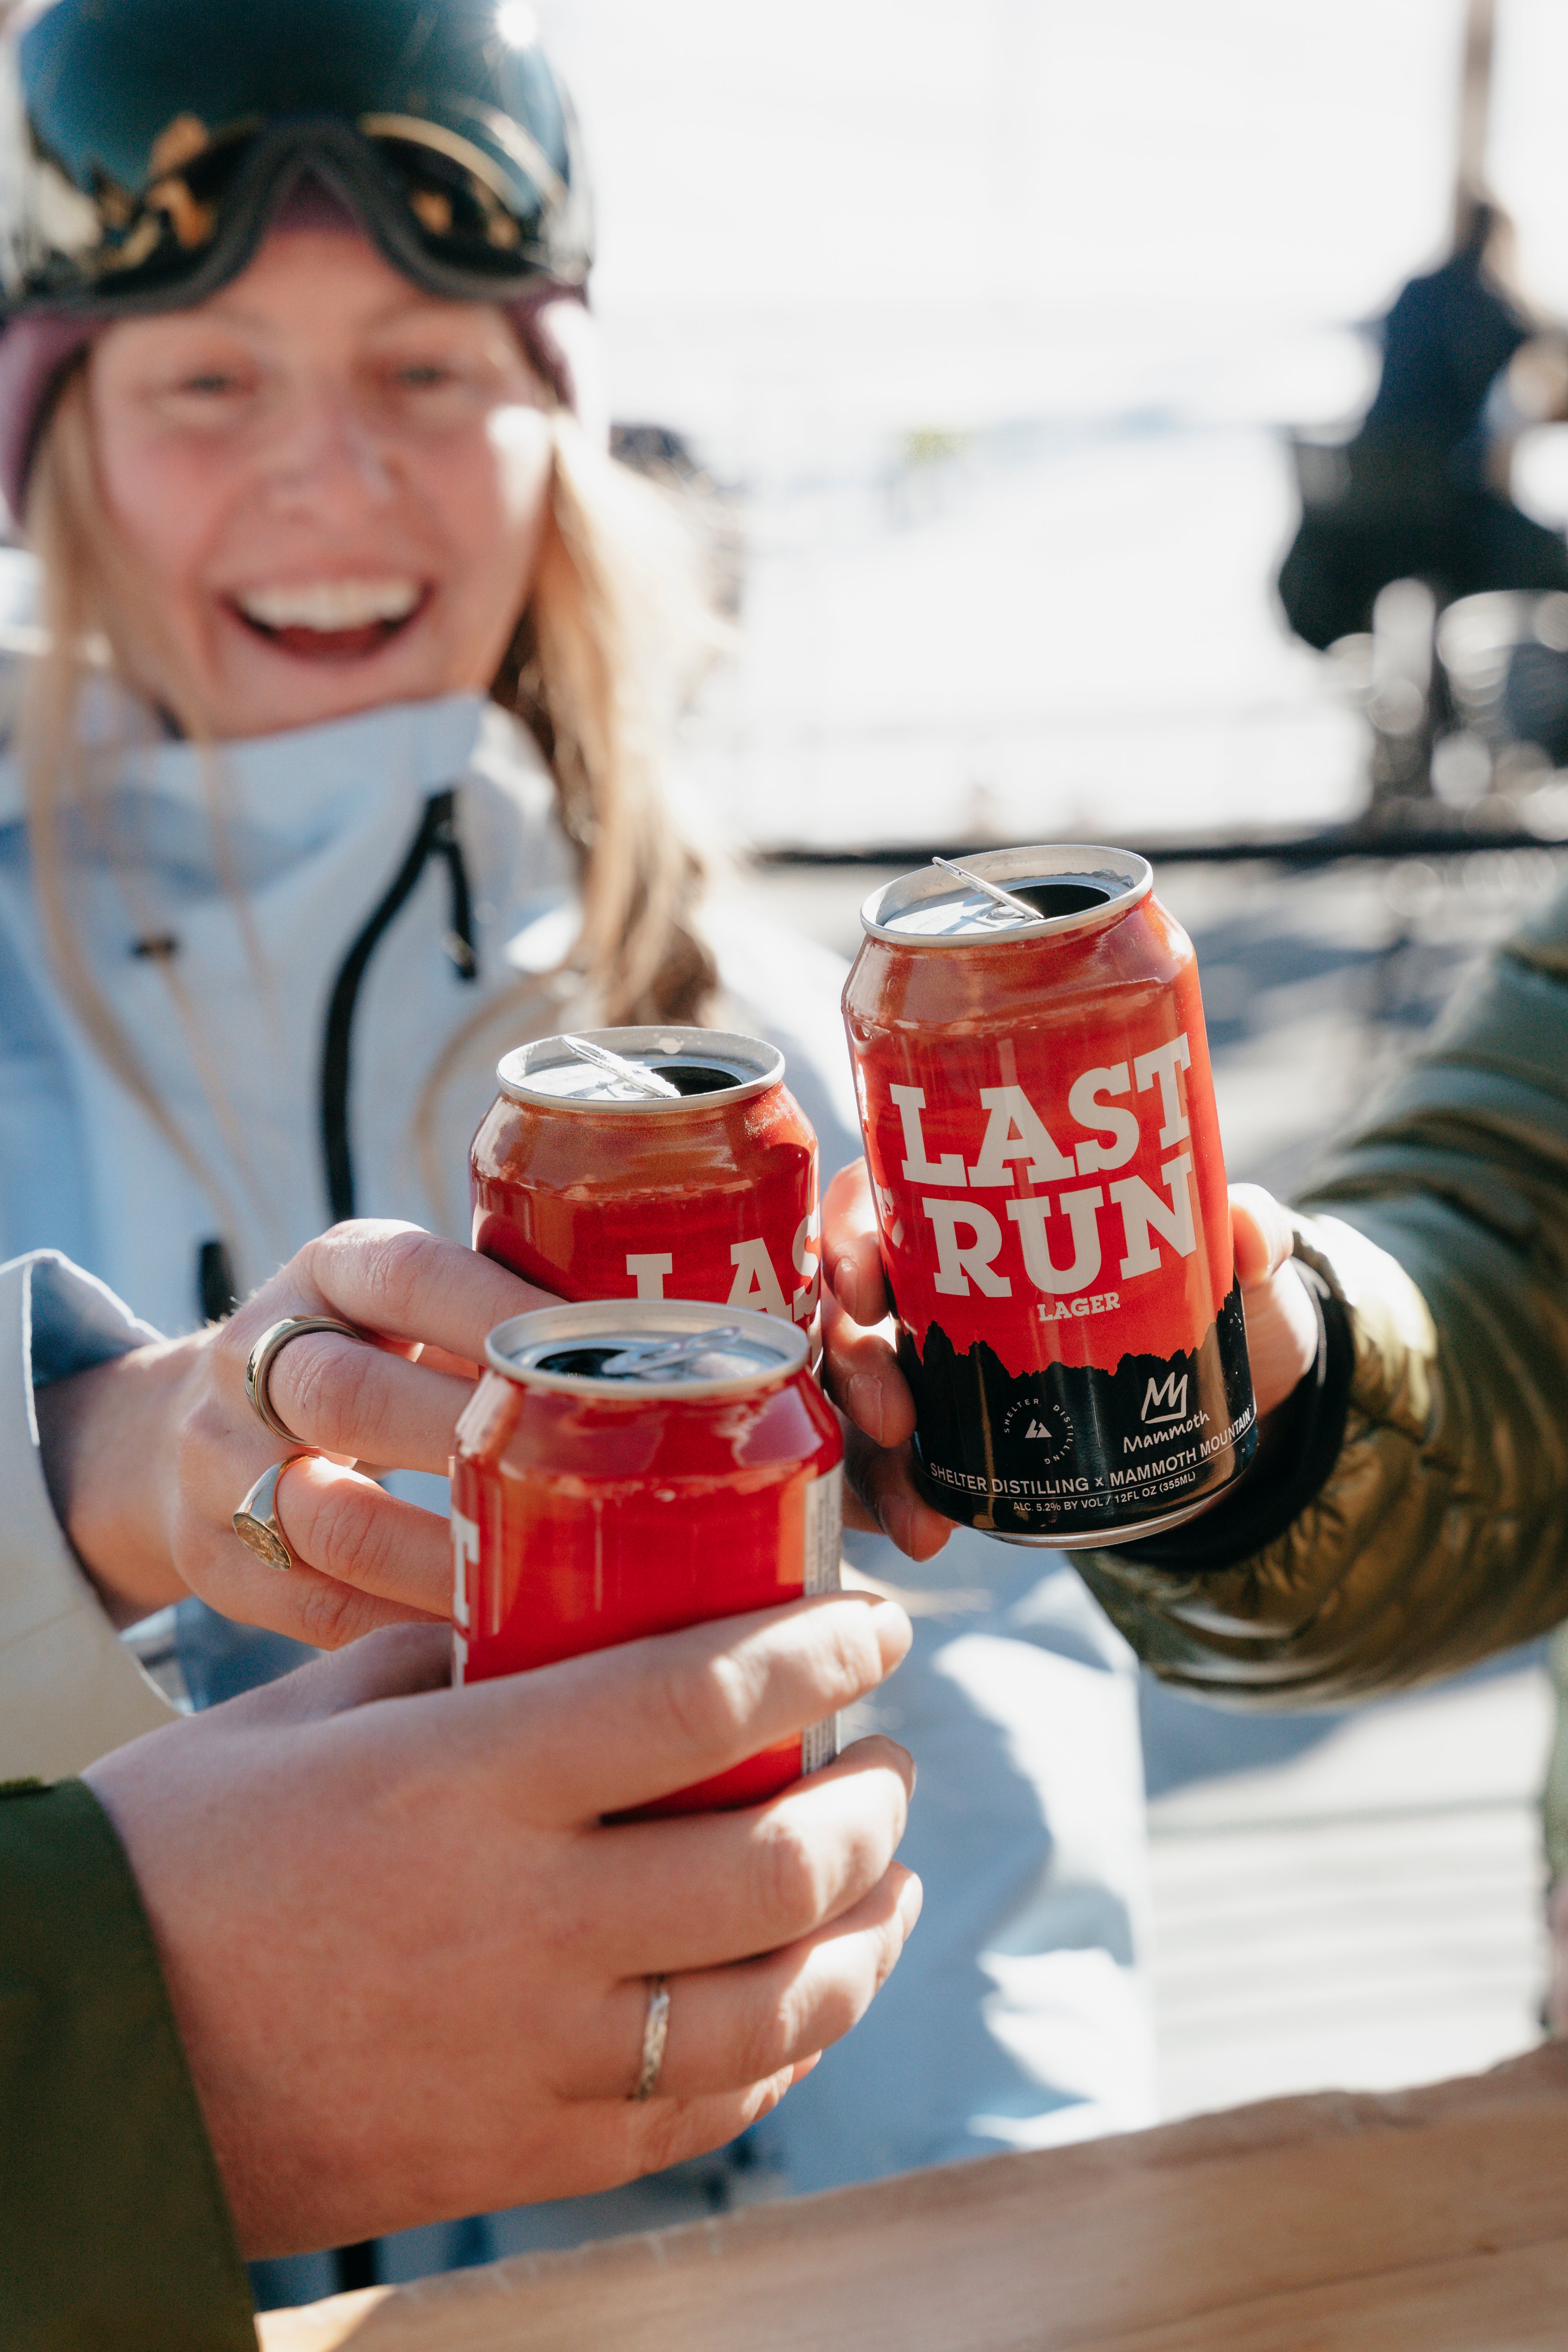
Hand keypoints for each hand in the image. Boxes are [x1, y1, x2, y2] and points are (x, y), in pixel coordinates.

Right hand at [36, 1220, 555, 1641]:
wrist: (190, 1423)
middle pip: (347, 1398)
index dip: (498, 1313)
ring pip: (330, 1520)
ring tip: (552, 1585)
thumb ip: (506, 1317)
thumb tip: (667, 1359)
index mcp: (326, 1273)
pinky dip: (410, 1632)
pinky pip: (320, 1609)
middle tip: (586, 1480)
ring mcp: (218, 1466)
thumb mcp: (414, 1308)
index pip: (407, 1277)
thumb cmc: (369, 1358)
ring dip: (447, 1562)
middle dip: (470, 1442)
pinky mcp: (215, 1562)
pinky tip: (492, 1646)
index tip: (595, 1355)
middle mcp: (252, 1361)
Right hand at [84, 1593, 919, 2257]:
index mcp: (465, 1782)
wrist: (83, 2051)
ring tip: (888, 1874)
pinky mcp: (528, 2156)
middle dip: (872, 1796)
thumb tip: (570, 1630)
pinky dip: (788, 2044)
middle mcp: (522, 1922)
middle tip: (887, 1751)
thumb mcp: (306, 1714)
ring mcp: (533, 2055)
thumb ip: (453, 1665)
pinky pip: (710, 2110)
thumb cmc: (183, 1851)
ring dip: (867, 1929)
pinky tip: (805, 1990)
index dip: (822, 1648)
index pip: (705, 1694)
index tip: (875, 1623)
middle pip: (780, 1859)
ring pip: (782, 2005)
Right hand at [821, 1161, 1320, 1551]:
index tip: (866, 1286)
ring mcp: (927, 1372)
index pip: (876, 1204)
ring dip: (865, 1459)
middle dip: (852, 1367)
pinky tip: (925, 1536)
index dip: (849, 1239)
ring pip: (850, 1404)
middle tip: (895, 1419)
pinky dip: (890, 1505)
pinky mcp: (944, 1444)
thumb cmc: (1203, 1298)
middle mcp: (926, 1291)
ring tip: (918, 1516)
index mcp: (967, 1220)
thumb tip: (1249, 1231)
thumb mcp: (1230, 1267)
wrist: (1222, 1397)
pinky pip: (884, 1472)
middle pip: (845, 1314)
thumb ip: (1244, 1239)